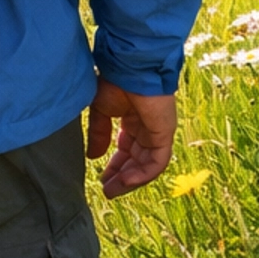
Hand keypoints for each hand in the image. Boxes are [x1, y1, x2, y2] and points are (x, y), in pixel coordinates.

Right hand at [86, 82, 176, 198]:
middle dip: (121, 177)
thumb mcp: (100, 110)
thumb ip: (98, 134)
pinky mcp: (164, 135)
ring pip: (146, 165)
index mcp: (134, 119)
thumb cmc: (114, 80)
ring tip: (112, 191)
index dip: (114, 166)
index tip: (102, 180)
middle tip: (107, 191)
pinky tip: (125, 181)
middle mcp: (147, 128)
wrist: (129, 66)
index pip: (126, 150)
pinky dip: (141, 175)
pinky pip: (155, 163)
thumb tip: (94, 157)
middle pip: (136, 160)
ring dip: (129, 181)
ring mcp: (158, 132)